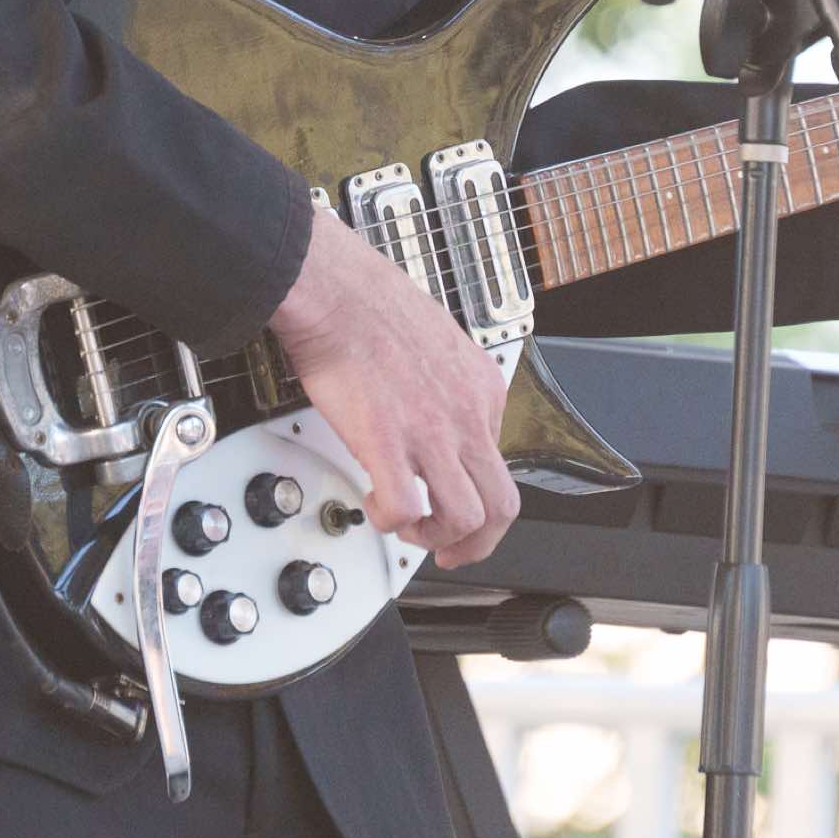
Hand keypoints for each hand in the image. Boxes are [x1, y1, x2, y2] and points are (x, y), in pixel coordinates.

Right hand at [268, 211, 518, 567]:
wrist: (335, 288)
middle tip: (451, 549)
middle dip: (478, 540)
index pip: (499, 460)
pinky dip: (391, 521)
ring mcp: (431, 431)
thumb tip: (428, 402)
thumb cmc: (370, 303)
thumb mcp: (436, 339)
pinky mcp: (388, 441)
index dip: (472, 488)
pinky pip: (405, 509)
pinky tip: (374, 503)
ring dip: (437, 538)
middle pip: (502, 505)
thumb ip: (443, 381)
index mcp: (482, 387)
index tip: (448, 494)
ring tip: (410, 529)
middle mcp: (467, 414)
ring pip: (466, 517)